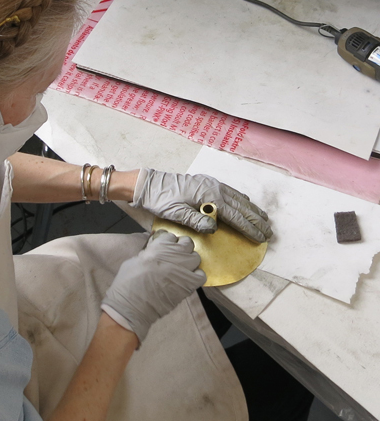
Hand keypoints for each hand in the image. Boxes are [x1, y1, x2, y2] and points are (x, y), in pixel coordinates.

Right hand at [101, 230, 205, 343]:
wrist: (132, 304)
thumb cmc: (128, 281)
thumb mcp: (135, 259)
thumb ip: (148, 252)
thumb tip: (154, 251)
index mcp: (159, 245)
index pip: (170, 235)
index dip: (168, 241)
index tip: (164, 246)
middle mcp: (174, 254)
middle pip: (187, 243)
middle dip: (181, 247)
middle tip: (174, 255)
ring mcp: (184, 268)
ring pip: (196, 257)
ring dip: (189, 260)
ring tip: (181, 267)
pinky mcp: (189, 284)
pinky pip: (201, 275)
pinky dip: (196, 275)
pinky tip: (188, 278)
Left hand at [130, 168, 272, 241]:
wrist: (150, 184)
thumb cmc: (161, 199)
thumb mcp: (176, 213)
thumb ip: (195, 220)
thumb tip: (214, 228)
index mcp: (208, 196)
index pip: (234, 215)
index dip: (249, 227)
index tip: (261, 237)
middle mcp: (214, 188)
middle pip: (241, 206)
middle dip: (256, 219)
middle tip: (269, 232)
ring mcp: (211, 184)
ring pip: (238, 198)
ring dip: (252, 209)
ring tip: (264, 219)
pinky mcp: (207, 183)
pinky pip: (230, 192)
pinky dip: (242, 200)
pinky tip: (245, 203)